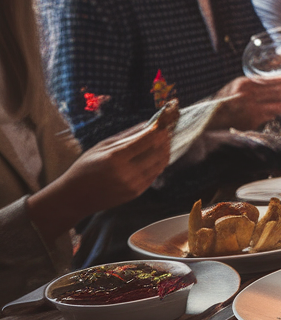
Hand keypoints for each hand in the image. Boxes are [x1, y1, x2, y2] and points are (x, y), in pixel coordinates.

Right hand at [27, 119, 172, 240]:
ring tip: (162, 142)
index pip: (146, 140)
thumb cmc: (85, 168)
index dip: (158, 130)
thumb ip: (127, 135)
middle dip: (164, 139)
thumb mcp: (101, 146)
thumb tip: (148, 123)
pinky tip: (155, 156)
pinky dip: (159, 163)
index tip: (163, 122)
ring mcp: (133, 184)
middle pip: (158, 151)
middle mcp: (126, 172)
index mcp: (115, 158)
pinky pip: (155, 174)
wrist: (75, 197)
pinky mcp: (136, 193)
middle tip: (165, 131)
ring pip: (160, 163)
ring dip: (164, 150)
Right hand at [210, 76, 280, 130]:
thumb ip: (256, 89)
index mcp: (245, 83)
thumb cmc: (225, 104)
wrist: (209, 118)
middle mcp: (246, 92)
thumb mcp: (238, 90)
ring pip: (273, 100)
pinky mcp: (249, 117)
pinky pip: (268, 113)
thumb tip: (279, 89)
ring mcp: (248, 105)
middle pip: (274, 89)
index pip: (270, 79)